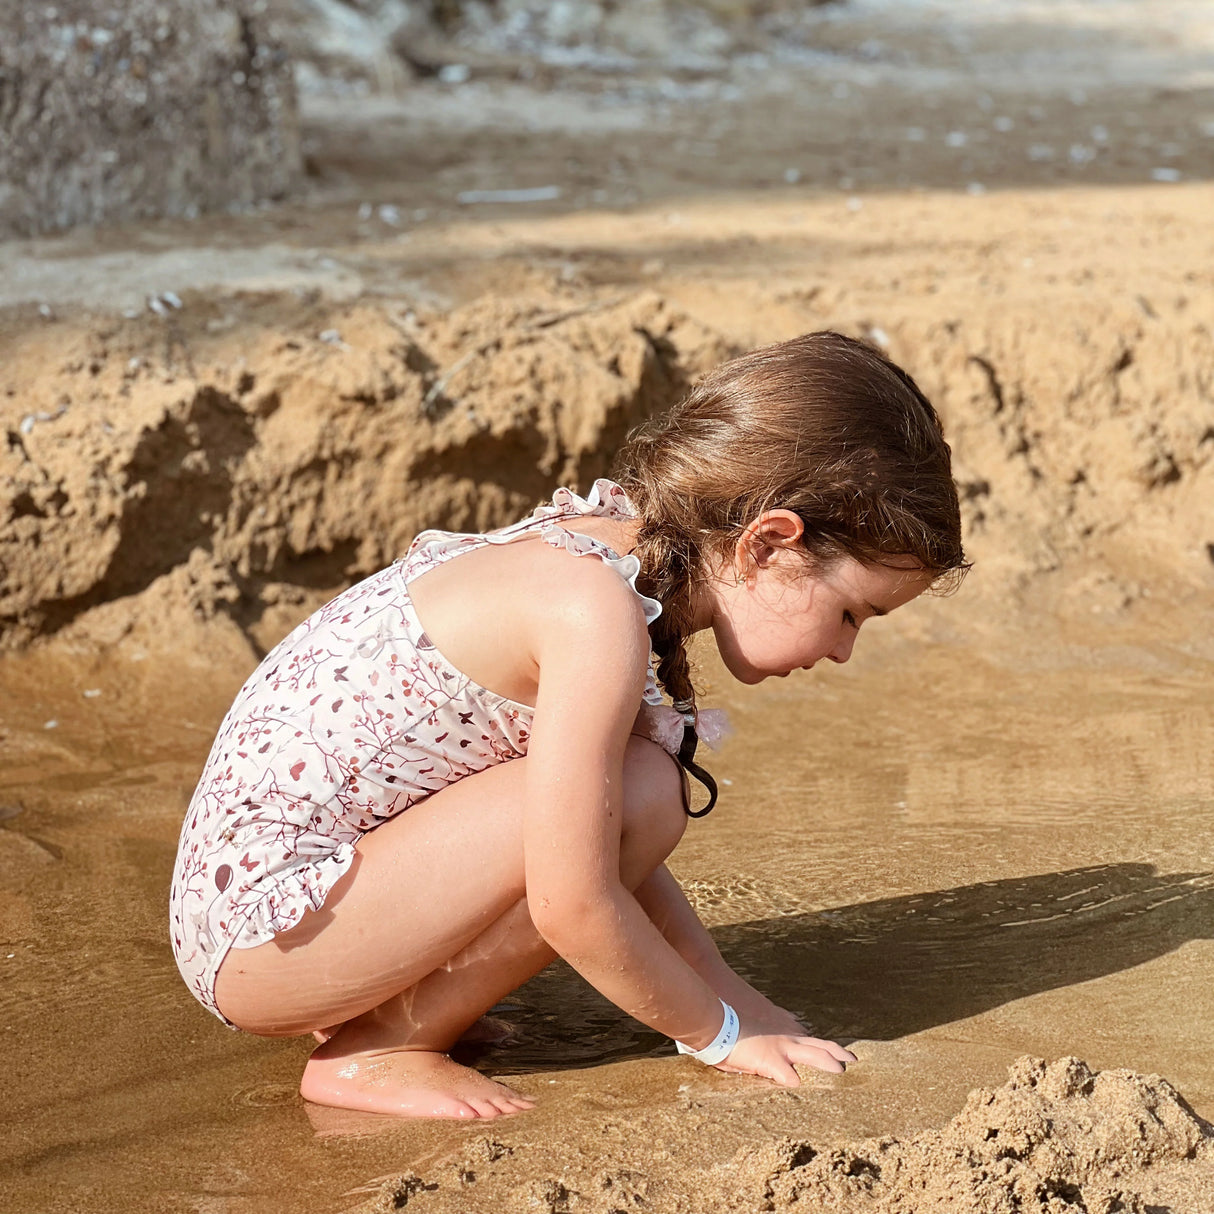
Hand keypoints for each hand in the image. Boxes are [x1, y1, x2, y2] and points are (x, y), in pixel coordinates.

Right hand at [716, 1029, 855, 1087]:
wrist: (719, 1025)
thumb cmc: (732, 1032)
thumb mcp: (756, 1035)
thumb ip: (768, 1042)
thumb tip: (776, 1056)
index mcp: (782, 1035)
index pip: (808, 1041)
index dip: (822, 1049)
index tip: (835, 1055)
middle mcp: (786, 1040)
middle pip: (819, 1045)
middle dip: (838, 1052)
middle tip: (854, 1060)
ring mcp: (780, 1049)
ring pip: (814, 1054)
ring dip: (829, 1062)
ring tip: (842, 1071)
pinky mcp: (770, 1061)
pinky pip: (788, 1076)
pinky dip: (795, 1083)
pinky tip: (799, 1089)